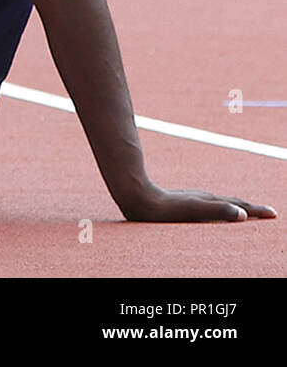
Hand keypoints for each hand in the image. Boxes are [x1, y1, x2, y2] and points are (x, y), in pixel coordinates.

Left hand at [122, 184, 276, 222]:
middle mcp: (205, 197)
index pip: (239, 206)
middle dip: (251, 208)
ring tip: (247, 211)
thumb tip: (243, 214)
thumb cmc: (165, 208)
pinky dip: (221, 207)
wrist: (139, 197)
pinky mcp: (184, 201)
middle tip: (268, 213)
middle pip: (233, 202)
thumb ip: (218, 211)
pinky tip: (214, 210)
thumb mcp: (194, 210)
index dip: (257, 211)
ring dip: (237, 206)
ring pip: (221, 202)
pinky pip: (209, 204)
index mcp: (211, 200)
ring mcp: (194, 198)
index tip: (273, 214)